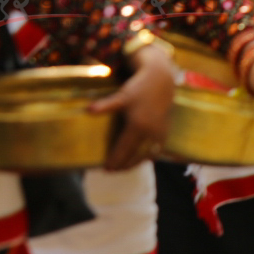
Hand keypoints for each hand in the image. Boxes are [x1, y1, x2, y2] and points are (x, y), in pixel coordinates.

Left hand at [92, 43, 177, 170]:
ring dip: (134, 164)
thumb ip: (106, 105)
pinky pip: (155, 152)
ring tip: (122, 167)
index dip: (114, 161)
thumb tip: (88, 110)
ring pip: (145, 156)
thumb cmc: (139, 89)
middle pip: (134, 157)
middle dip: (123, 166)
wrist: (161, 82)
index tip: (105, 169)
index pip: (124, 150)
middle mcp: (150, 133)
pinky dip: (145, 158)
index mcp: (138, 126)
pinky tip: (137, 160)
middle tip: (111, 171)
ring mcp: (159, 134)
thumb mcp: (122, 96)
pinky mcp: (165, 133)